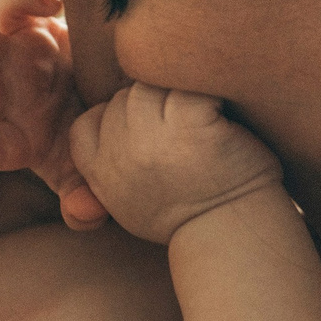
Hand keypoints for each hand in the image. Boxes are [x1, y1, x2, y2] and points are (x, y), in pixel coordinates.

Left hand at [0, 0, 106, 228]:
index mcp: (19, 138)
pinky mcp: (33, 24)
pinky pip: (15, 6)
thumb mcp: (95, 171)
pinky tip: (52, 2)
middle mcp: (8, 96)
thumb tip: (83, 213)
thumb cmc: (101, 140)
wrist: (124, 97)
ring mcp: (15, 56)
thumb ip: (86, 199)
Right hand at [67, 82, 284, 244]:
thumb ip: (110, 171)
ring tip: (204, 117)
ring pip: (152, 85)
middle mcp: (121, 154)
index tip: (145, 129)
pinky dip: (208, 94)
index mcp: (102, 174)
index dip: (112, 118)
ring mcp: (154, 138)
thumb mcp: (129, 207)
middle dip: (153, 104)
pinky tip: (222, 112)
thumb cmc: (191, 218)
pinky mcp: (190, 124)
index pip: (86, 124)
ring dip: (178, 92)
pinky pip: (189, 87)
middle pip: (124, 98)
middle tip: (185, 125)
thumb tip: (104, 130)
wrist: (235, 235)